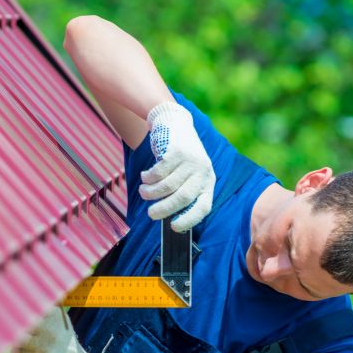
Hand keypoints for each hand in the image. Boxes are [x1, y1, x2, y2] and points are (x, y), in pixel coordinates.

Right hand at [140, 101, 215, 231]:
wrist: (176, 124)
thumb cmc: (180, 159)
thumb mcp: (188, 175)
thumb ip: (182, 192)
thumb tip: (168, 217)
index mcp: (208, 182)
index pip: (203, 207)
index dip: (189, 220)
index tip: (174, 227)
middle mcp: (203, 171)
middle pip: (183, 197)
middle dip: (164, 209)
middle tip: (150, 214)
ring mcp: (190, 160)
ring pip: (167, 185)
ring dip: (151, 192)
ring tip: (144, 192)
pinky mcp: (177, 151)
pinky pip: (159, 172)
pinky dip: (148, 178)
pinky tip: (145, 176)